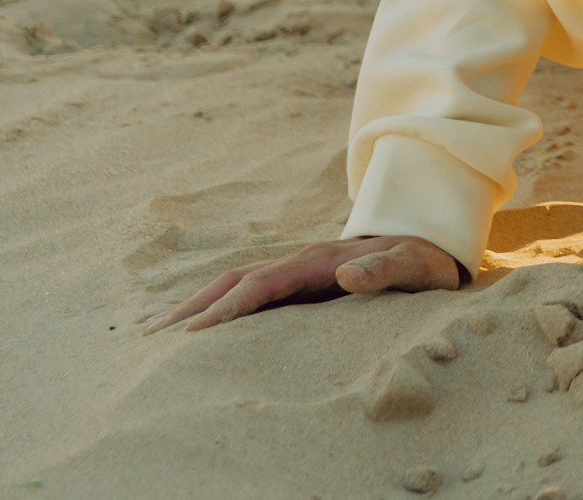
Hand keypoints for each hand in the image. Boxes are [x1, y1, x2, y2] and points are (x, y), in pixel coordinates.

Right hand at [141, 235, 462, 334]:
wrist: (431, 244)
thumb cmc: (425, 262)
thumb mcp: (417, 266)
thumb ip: (387, 269)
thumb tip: (346, 274)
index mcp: (322, 260)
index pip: (265, 285)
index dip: (230, 308)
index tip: (195, 332)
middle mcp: (300, 261)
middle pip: (235, 281)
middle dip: (193, 307)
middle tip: (151, 338)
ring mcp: (294, 270)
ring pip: (232, 284)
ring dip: (194, 305)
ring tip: (152, 334)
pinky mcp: (295, 282)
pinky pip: (245, 293)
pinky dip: (213, 306)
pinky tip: (189, 328)